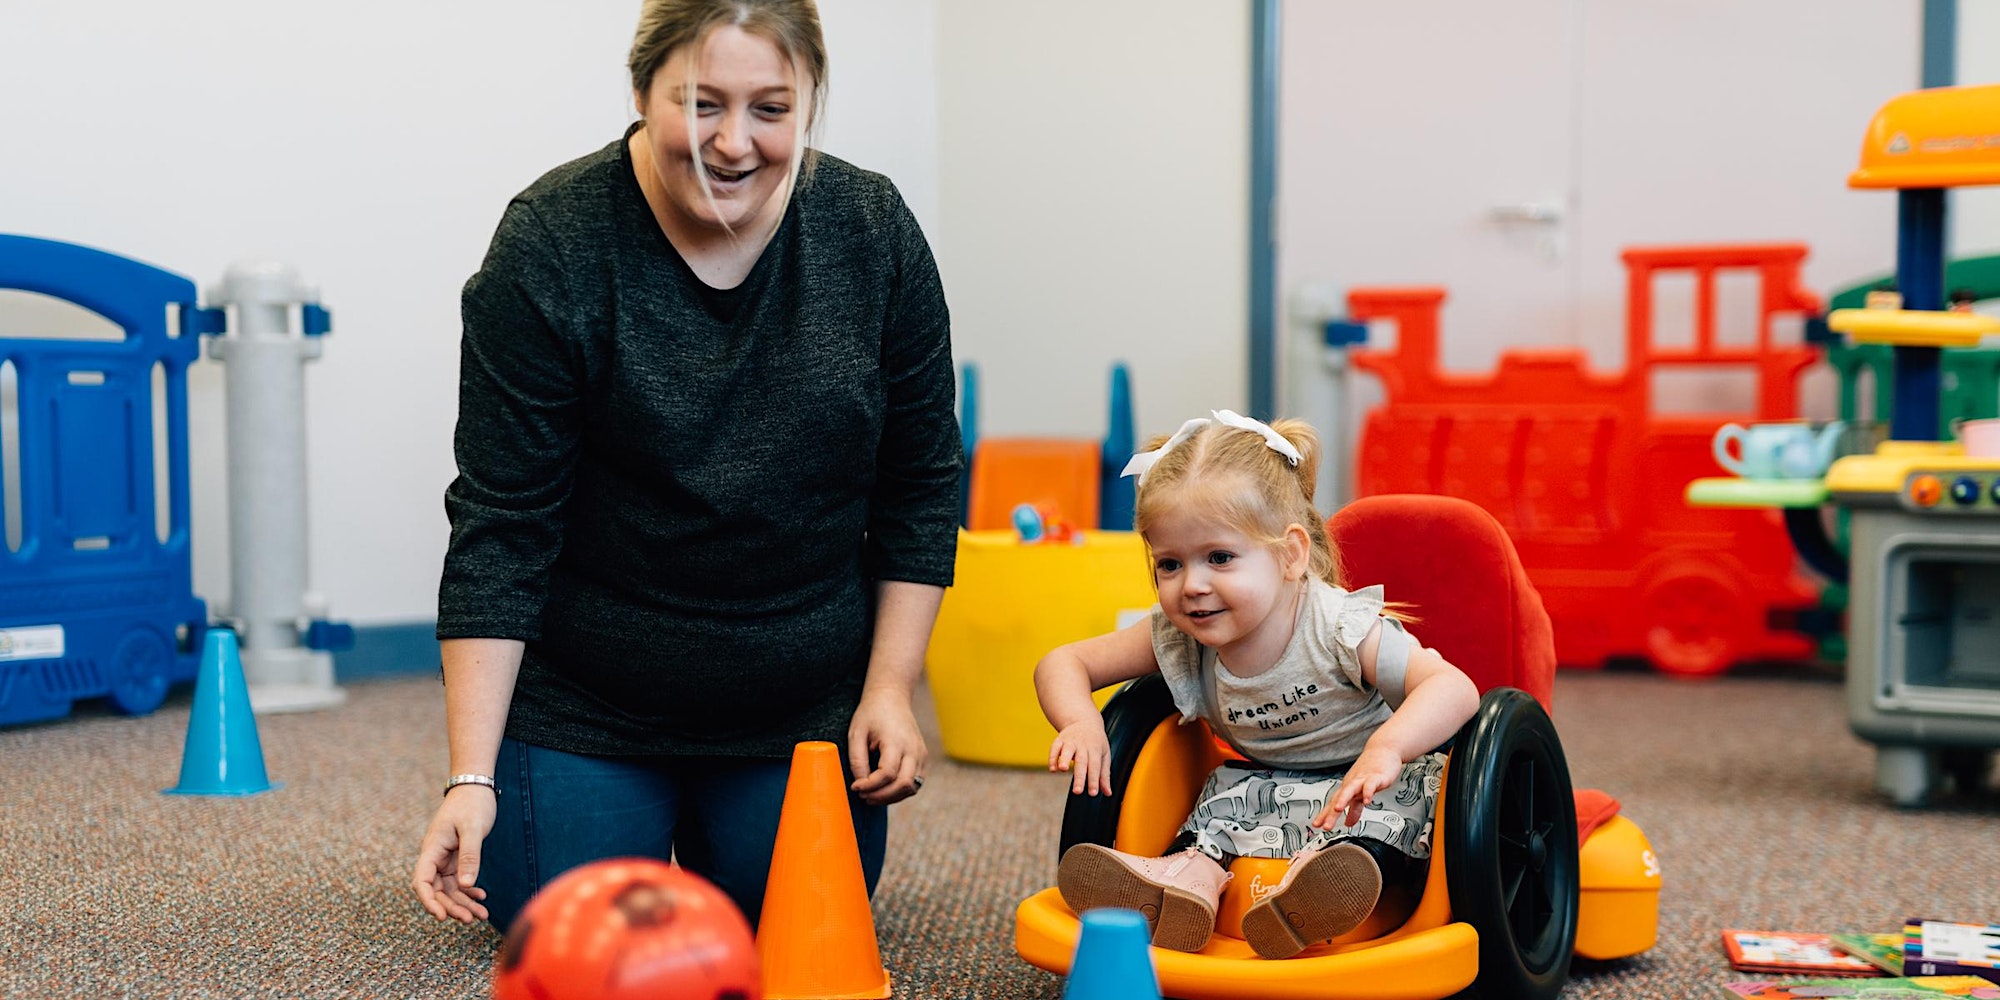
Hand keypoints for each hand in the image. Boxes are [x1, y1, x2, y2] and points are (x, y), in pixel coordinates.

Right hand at [411, 785, 495, 923]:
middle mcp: (435, 856)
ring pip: (449, 888)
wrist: (476, 787)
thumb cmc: (472, 804)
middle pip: (437, 889)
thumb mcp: (472, 828)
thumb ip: (469, 856)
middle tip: (470, 919)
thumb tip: (466, 885)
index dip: (428, 901)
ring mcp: (445, 858)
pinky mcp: (456, 857)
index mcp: (432, 848)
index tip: (441, 916)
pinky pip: (459, 880)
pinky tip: (481, 897)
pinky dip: (469, 890)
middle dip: (452, 906)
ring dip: (463, 902)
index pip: (422, 880)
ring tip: (481, 915)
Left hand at [848, 688, 927, 805]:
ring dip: (892, 797)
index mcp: (896, 741)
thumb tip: (860, 785)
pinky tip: (884, 790)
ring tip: (872, 796)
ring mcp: (921, 754)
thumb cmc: (871, 714)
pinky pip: (915, 783)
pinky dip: (900, 791)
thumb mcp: (857, 733)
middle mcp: (913, 749)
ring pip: (912, 787)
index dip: (870, 786)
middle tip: (863, 796)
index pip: (887, 774)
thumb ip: (857, 760)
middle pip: (903, 784)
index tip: (855, 787)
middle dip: (882, 796)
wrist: (891, 698)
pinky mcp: (922, 758)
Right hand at [1049, 718, 1111, 795]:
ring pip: (1067, 751)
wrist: (1084, 721)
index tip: (1093, 793)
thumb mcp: (1104, 755)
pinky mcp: (1059, 740)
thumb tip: (1108, 793)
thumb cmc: (1096, 742)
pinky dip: (1052, 758)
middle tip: (1077, 791)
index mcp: (1096, 749)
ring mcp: (1070, 741)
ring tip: (1063, 770)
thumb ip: (1104, 775)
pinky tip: (1053, 769)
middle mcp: (1083, 745)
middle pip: (1081, 761)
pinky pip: (1054, 748)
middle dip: (1079, 777)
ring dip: (1064, 760)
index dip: (1094, 780)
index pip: (1095, 766)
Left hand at [1314, 746, 1404, 829]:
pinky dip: (1368, 793)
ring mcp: (1362, 779)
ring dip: (1343, 800)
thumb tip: (1348, 823)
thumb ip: (1355, 809)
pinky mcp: (1376, 776)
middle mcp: (1352, 784)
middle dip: (1331, 813)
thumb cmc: (1371, 770)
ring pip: (1350, 790)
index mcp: (1347, 788)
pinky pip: (1370, 785)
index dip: (1324, 815)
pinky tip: (1367, 801)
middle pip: (1338, 799)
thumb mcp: (1361, 792)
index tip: (1316, 825)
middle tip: (1325, 826)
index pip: (1332, 804)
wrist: (1383, 749)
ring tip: (1337, 810)